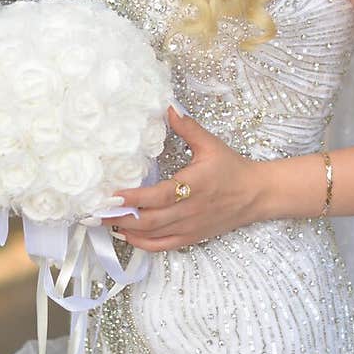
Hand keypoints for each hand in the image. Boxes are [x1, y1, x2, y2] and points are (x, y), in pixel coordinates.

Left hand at [107, 106, 264, 250]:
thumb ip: (187, 127)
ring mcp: (190, 227)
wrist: (256, 195)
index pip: (157, 196)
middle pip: (149, 221)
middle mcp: (189, 211)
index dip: (133, 199)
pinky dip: (143, 244)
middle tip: (96, 211)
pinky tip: (128, 235)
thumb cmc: (232, 169)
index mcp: (193, 186)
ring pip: (153, 236)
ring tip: (106, 222)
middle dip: (120, 217)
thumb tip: (168, 107)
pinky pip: (163, 246)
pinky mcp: (192, 237)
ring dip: (127, 231)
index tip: (111, 195)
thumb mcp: (210, 145)